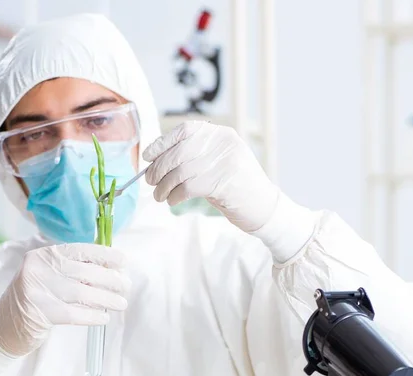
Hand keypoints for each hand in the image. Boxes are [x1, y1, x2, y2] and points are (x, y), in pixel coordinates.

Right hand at [0, 243, 129, 356]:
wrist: (2, 325)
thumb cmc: (34, 298)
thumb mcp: (49, 276)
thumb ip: (73, 270)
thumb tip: (112, 270)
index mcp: (44, 255)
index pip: (80, 250)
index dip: (105, 255)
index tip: (123, 261)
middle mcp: (39, 269)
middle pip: (85, 272)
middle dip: (111, 280)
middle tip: (126, 286)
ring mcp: (38, 290)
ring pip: (83, 292)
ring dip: (107, 299)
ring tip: (120, 303)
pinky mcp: (40, 312)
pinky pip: (75, 313)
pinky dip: (93, 315)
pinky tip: (104, 317)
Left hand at [143, 121, 278, 232]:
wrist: (265, 208)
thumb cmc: (237, 188)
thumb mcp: (218, 163)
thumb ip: (195, 156)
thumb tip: (157, 159)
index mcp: (222, 135)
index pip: (186, 130)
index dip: (163, 142)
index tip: (148, 155)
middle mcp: (224, 144)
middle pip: (179, 152)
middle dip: (159, 168)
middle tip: (150, 181)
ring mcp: (225, 162)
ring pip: (180, 172)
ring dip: (164, 186)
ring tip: (160, 195)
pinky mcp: (223, 183)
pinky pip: (188, 187)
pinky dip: (175, 195)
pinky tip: (173, 201)